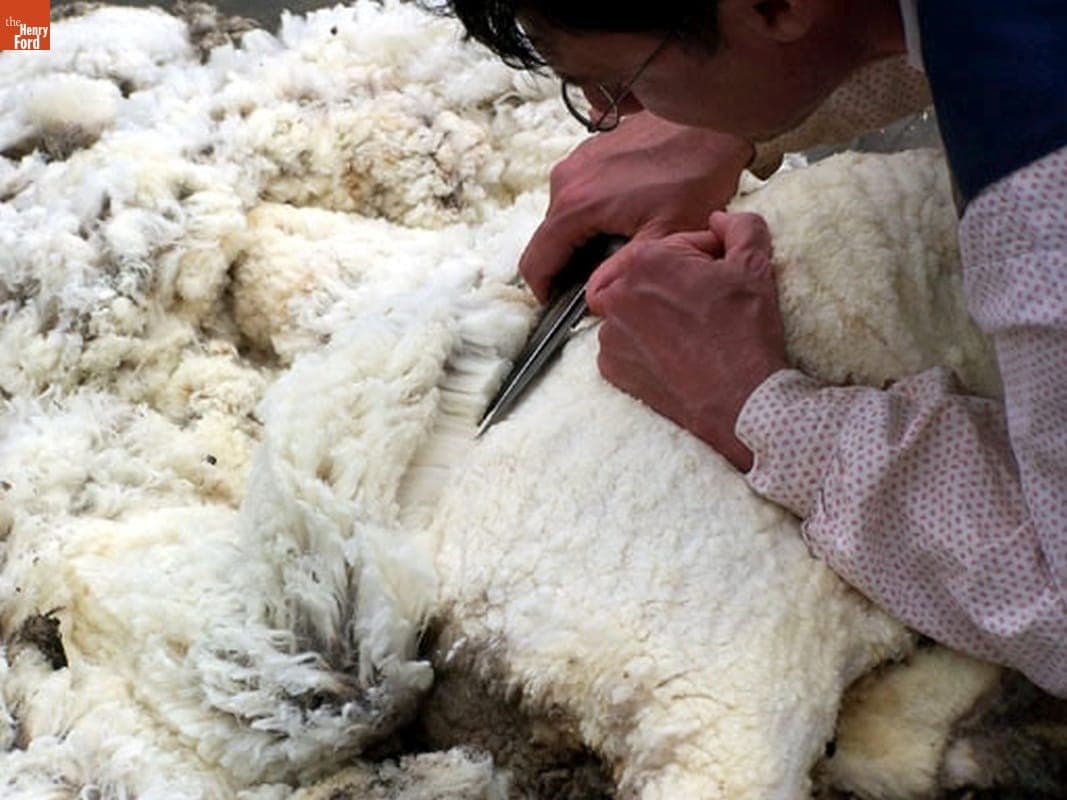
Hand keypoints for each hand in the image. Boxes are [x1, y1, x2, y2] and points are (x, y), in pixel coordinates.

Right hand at [521, 112, 753, 301]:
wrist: (713, 121)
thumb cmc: (695, 174)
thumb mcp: (664, 235)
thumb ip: (621, 271)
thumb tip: (594, 297)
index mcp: (576, 204)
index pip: (536, 260)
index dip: (545, 289)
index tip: (560, 304)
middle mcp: (566, 178)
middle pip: (549, 238)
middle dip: (567, 264)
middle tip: (605, 277)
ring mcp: (578, 159)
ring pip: (564, 215)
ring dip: (583, 237)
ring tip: (623, 244)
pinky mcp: (592, 148)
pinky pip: (578, 190)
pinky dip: (593, 211)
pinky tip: (628, 215)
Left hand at [585, 212, 787, 471]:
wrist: (739, 399)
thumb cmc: (744, 332)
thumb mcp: (755, 267)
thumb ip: (740, 227)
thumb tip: (720, 218)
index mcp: (646, 259)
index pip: (679, 245)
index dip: (707, 260)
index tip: (722, 279)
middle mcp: (617, 293)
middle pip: (649, 274)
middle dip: (675, 282)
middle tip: (706, 305)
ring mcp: (610, 332)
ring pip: (632, 308)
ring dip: (655, 312)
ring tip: (690, 331)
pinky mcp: (610, 366)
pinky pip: (623, 343)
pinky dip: (643, 345)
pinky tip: (673, 353)